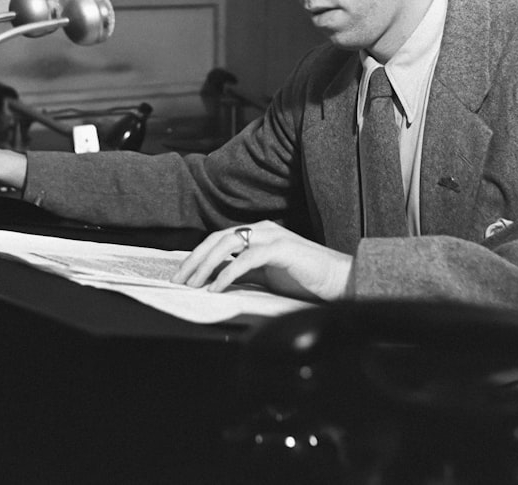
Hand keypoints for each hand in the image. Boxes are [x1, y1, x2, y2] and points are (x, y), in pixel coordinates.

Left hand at [172, 221, 352, 301]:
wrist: (339, 280)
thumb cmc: (306, 279)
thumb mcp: (267, 277)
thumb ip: (244, 274)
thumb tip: (216, 281)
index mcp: (258, 234)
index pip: (218, 240)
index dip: (197, 256)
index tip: (181, 274)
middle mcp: (262, 230)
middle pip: (217, 239)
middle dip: (194, 259)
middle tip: (178, 280)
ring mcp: (272, 236)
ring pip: (228, 244)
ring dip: (206, 265)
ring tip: (193, 284)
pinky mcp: (281, 249)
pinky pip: (247, 259)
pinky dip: (228, 273)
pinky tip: (216, 287)